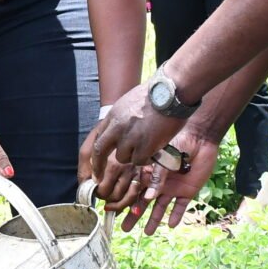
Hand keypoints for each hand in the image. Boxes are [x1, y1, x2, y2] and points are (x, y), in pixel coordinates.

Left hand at [88, 85, 184, 204]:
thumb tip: (119, 129)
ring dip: (133, 157)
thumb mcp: (130, 102)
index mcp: (113, 115)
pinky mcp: (144, 146)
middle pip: (100, 151)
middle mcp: (117, 127)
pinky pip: (139, 161)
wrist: (171, 91)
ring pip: (122, 158)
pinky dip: (146, 159)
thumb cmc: (156, 94)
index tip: (97, 162)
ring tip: (146, 149)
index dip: (96, 152)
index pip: (97, 137)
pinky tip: (155, 151)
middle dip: (98, 165)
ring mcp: (130, 137)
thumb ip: (122, 118)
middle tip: (99, 176)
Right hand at [116, 129, 220, 234]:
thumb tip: (147, 198)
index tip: (114, 212)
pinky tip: (171, 225)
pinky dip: (176, 216)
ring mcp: (172, 188)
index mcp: (150, 174)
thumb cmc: (178, 144)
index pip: (134, 190)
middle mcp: (159, 183)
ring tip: (147, 233)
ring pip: (160, 208)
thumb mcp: (163, 159)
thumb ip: (156, 177)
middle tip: (125, 229)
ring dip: (154, 220)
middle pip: (144, 203)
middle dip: (134, 215)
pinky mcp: (187, 192)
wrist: (200, 139)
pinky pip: (180, 207)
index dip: (126, 201)